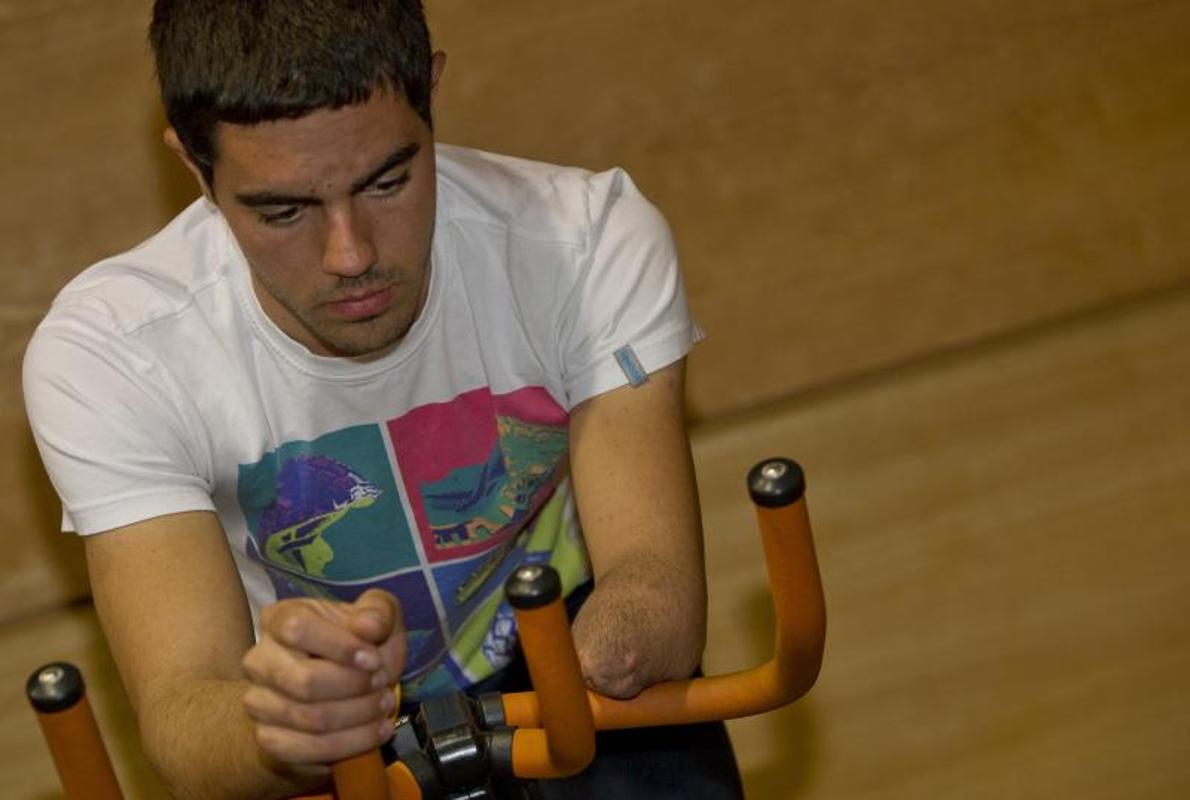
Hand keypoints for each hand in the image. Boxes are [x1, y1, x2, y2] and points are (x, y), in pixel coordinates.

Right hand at [241, 589, 405, 769]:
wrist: (344, 691)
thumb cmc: (359, 647)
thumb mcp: (378, 619)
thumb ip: (378, 612)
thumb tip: (368, 625)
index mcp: (280, 618)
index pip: (297, 629)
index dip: (340, 646)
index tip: (373, 660)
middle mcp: (259, 659)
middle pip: (304, 681)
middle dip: (355, 687)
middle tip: (382, 685)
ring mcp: (259, 701)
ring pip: (309, 718)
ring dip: (358, 716)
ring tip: (383, 706)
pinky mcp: (269, 738)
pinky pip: (307, 749)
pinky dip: (350, 743)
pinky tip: (375, 731)